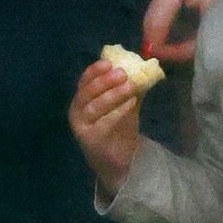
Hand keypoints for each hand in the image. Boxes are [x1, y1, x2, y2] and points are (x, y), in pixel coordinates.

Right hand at [68, 60, 138, 198]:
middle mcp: (77, 111)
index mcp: (82, 99)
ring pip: (94, 107)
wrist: (118, 160)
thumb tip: (144, 69)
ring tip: (129, 86)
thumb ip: (130, 88)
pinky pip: (104, 123)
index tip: (109, 62)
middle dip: (104, 81)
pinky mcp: (91, 140)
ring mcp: (82, 127)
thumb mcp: (124, 105)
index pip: (84, 81)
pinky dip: (117, 112)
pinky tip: (130, 103)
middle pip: (87, 93)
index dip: (94, 71)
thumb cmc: (119, 128)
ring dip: (112, 94)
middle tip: (122, 73)